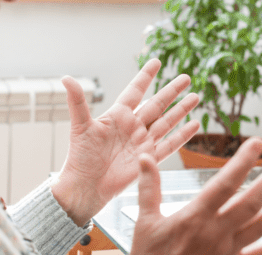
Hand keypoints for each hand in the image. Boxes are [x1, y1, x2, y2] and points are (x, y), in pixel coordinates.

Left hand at [52, 59, 200, 225]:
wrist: (86, 186)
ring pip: (166, 122)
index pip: (135, 91)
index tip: (156, 62)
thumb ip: (78, 101)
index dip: (145, 76)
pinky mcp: (149, 158)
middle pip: (157, 104)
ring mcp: (142, 142)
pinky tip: (194, 124)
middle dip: (172, 91)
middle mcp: (133, 127)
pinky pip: (170, 145)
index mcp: (117, 116)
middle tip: (186, 77)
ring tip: (195, 96)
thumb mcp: (80, 126)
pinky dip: (182, 135)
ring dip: (181, 109)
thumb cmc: (80, 157)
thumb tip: (66, 78)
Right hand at [131, 138, 261, 254]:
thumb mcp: (144, 219)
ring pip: (261, 225)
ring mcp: (227, 250)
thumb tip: (145, 159)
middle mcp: (216, 232)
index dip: (243, 162)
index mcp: (195, 217)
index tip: (257, 145)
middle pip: (251, 202)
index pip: (225, 183)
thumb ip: (149, 187)